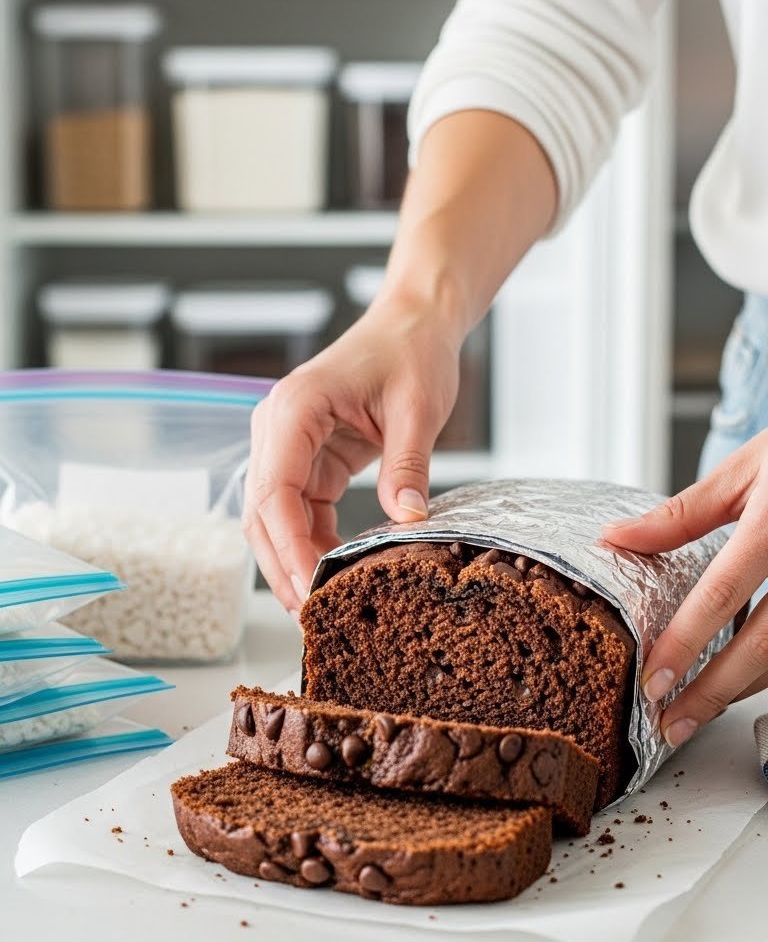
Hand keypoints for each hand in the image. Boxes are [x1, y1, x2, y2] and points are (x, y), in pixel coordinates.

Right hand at [243, 293, 460, 613]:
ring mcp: (286, 443)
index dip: (290, 548)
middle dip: (284, 567)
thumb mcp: (419, 407)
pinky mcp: (306, 457)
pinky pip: (300, 509)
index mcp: (295, 409)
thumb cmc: (412, 350)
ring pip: (274, 517)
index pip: (274, 492)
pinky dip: (313, 542)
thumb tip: (408, 521)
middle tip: (314, 618)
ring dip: (294, 560)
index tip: (313, 589)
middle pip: (263, 513)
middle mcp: (277, 427)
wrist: (413, 322)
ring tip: (323, 606)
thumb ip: (409, 464)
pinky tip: (335, 571)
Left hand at [602, 430, 767, 746]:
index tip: (652, 682)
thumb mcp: (745, 471)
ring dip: (740, 691)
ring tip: (696, 710)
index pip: (723, 594)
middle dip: (712, 693)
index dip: (685, 643)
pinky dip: (766, 672)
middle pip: (762, 647)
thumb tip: (617, 539)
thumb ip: (683, 513)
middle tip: (670, 724)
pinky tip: (738, 681)